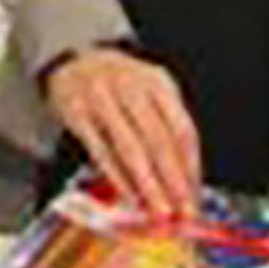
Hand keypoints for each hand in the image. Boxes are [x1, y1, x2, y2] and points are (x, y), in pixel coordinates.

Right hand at [45, 46, 200, 215]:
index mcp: (156, 82)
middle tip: (183, 211)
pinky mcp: (77, 113)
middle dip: (174, 181)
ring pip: (130, 149)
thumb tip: (186, 178)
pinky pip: (101, 151)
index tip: (195, 195)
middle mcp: (130, 87)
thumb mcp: (150, 88)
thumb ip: (168, 125)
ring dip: (148, 185)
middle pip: (159, 141)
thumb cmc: (120, 81)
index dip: (191, 166)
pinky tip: (130, 196)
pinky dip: (117, 177)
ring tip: (160, 210)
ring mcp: (101, 98)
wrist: (72, 56)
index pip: (182, 128)